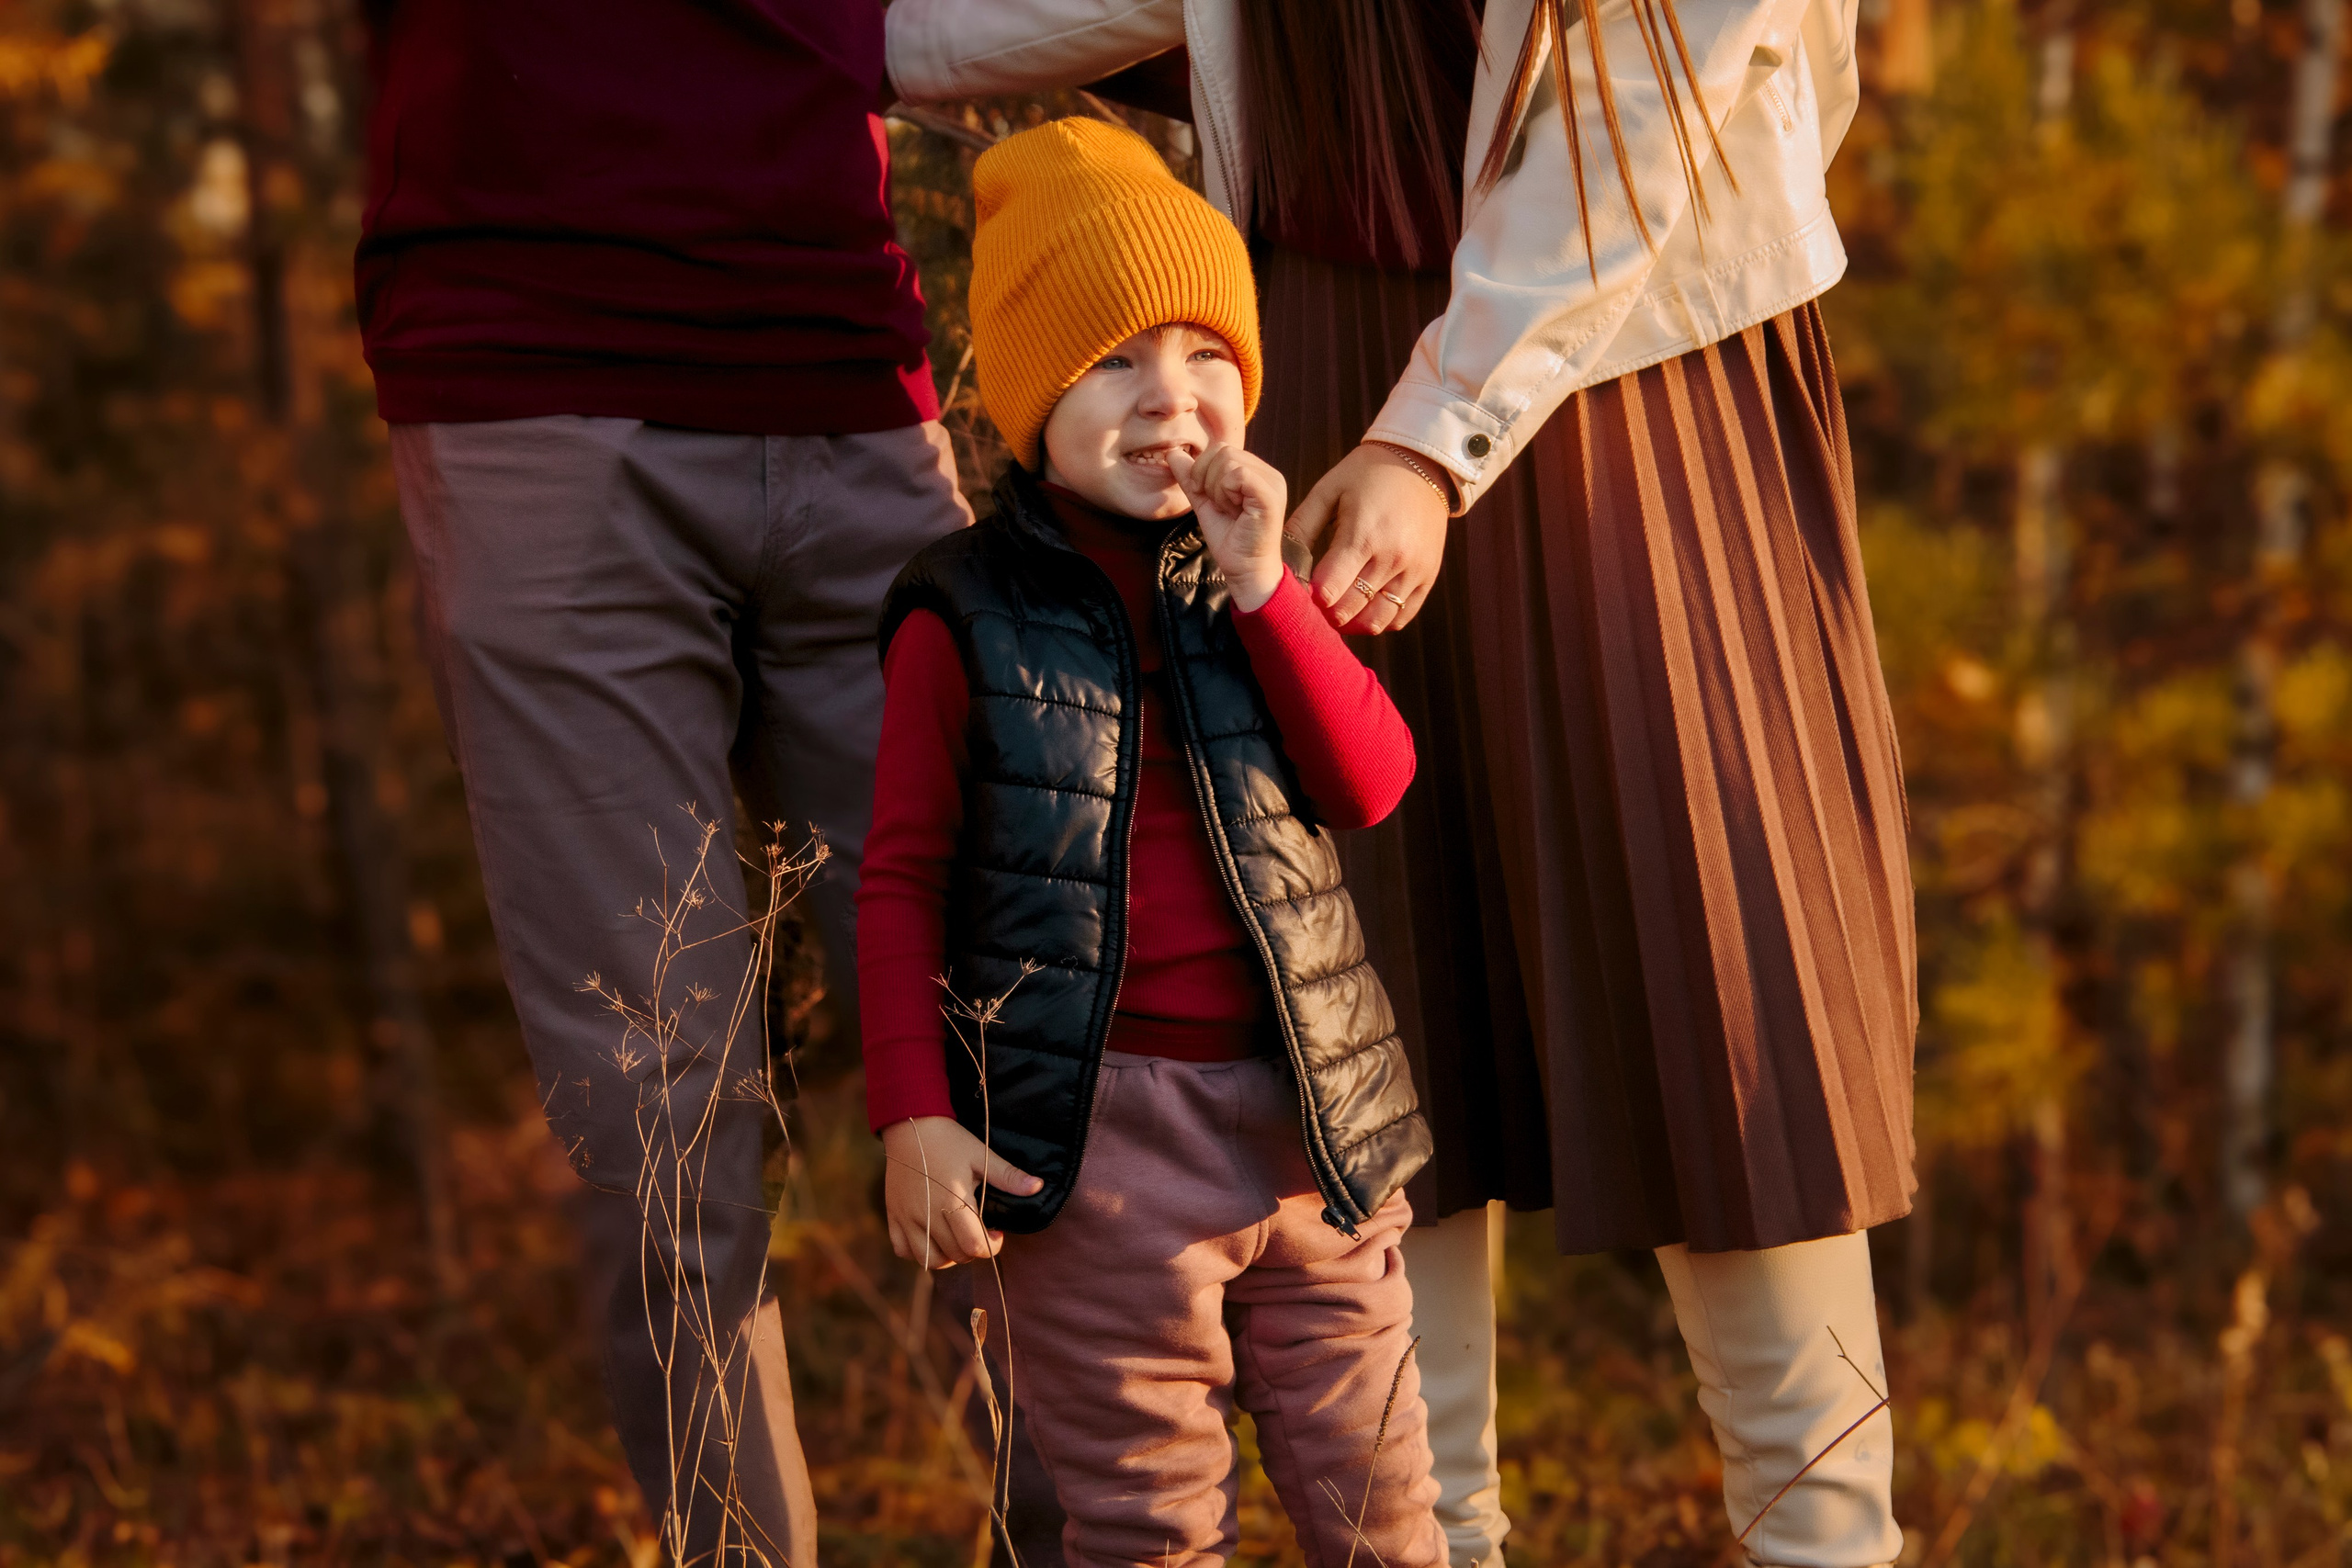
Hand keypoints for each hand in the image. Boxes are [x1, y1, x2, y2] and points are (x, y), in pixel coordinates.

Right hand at [880, 1116, 1042, 1268]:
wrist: (910, 1125)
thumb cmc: (949, 1140)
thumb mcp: (981, 1155)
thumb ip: (1009, 1176)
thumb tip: (1038, 1187)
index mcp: (952, 1201)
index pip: (974, 1245)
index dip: (992, 1246)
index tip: (996, 1232)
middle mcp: (928, 1215)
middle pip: (955, 1255)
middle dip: (973, 1250)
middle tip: (978, 1232)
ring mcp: (907, 1218)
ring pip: (929, 1260)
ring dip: (948, 1256)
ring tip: (956, 1239)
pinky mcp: (893, 1216)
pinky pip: (903, 1250)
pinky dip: (919, 1252)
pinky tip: (931, 1237)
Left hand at [1169, 443, 1288, 611]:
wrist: (1245, 570)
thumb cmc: (1230, 541)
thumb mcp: (1204, 503)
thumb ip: (1191, 477)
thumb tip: (1172, 453)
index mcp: (1257, 472)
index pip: (1220, 449)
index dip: (1203, 471)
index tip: (1209, 499)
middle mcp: (1269, 473)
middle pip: (1222, 450)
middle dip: (1208, 479)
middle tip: (1220, 506)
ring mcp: (1272, 482)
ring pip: (1228, 460)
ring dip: (1217, 490)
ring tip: (1229, 510)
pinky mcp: (1269, 494)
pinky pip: (1237, 474)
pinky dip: (1225, 494)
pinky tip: (1235, 512)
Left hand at [1290, 443, 1450, 633]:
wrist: (1421, 463)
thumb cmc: (1367, 474)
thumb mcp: (1329, 490)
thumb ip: (1301, 526)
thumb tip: (1278, 559)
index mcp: (1362, 535)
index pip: (1328, 590)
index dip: (1309, 596)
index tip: (1302, 590)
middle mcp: (1391, 557)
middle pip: (1349, 610)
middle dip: (1325, 613)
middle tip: (1314, 604)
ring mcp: (1413, 570)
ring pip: (1376, 621)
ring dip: (1351, 623)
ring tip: (1337, 610)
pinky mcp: (1428, 576)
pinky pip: (1401, 617)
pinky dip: (1379, 621)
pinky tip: (1364, 608)